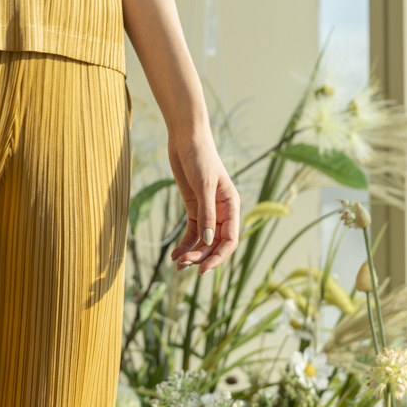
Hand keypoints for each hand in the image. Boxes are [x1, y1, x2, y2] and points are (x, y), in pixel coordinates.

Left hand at [168, 130, 239, 273]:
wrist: (185, 137)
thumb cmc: (200, 156)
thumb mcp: (204, 184)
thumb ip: (207, 213)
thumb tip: (209, 241)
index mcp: (231, 205)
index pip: (230, 239)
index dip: (219, 256)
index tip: (204, 268)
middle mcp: (221, 211)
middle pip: (216, 243)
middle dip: (202, 256)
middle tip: (185, 266)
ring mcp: (207, 210)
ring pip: (203, 240)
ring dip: (192, 253)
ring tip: (177, 264)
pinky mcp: (193, 207)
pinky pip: (192, 232)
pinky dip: (185, 244)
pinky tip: (174, 255)